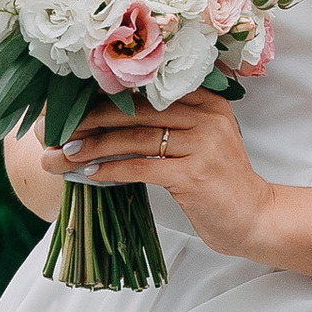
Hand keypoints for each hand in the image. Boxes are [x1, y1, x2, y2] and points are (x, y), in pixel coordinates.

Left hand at [53, 86, 273, 260]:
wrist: (255, 219)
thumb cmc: (219, 184)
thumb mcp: (197, 144)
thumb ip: (166, 126)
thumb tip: (108, 121)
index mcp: (205, 100)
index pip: (145, 91)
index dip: (104, 98)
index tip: (70, 108)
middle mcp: (205, 115)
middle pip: (135, 111)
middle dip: (90, 120)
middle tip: (56, 129)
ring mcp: (202, 143)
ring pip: (134, 139)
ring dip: (93, 146)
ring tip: (63, 154)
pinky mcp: (195, 174)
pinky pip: (142, 167)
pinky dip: (111, 169)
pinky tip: (88, 174)